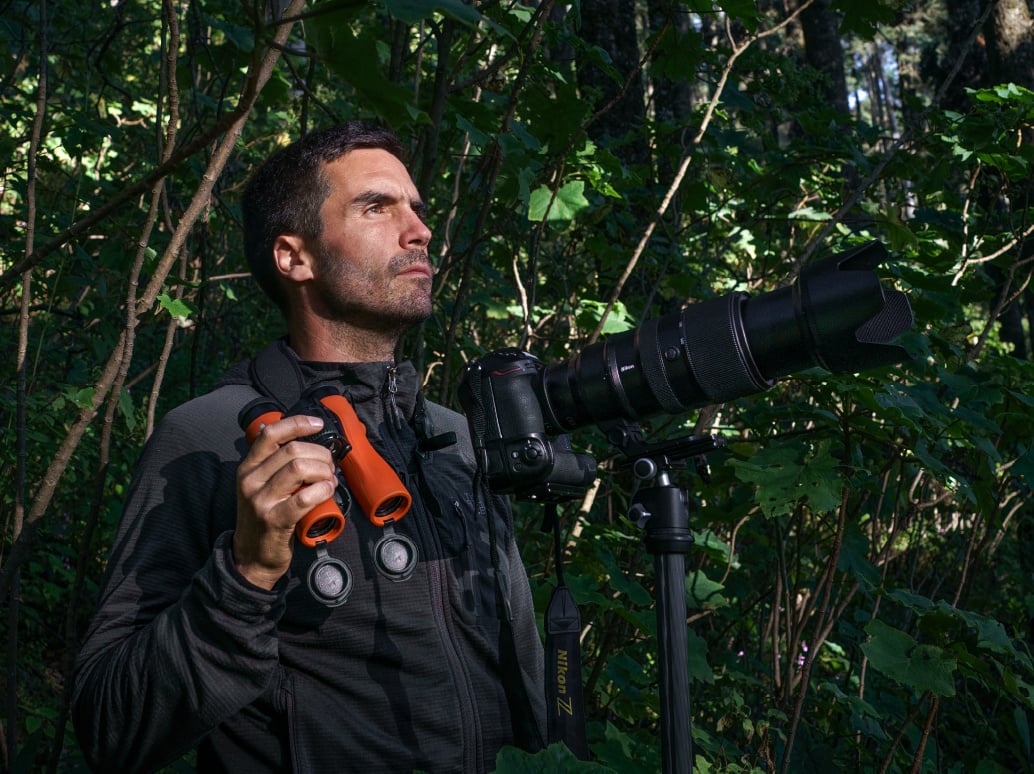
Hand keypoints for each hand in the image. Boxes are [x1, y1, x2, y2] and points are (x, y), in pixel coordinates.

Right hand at [233, 414, 337, 589]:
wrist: (251, 557)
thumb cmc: (263, 518)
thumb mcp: (259, 486)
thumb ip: (274, 465)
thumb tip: (305, 440)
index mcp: (248, 467)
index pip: (271, 434)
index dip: (298, 424)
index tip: (318, 425)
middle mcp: (251, 480)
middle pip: (293, 450)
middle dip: (320, 454)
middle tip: (330, 467)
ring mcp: (261, 500)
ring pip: (300, 468)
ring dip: (324, 472)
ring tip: (329, 480)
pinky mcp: (275, 520)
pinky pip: (305, 497)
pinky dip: (323, 490)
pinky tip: (327, 492)